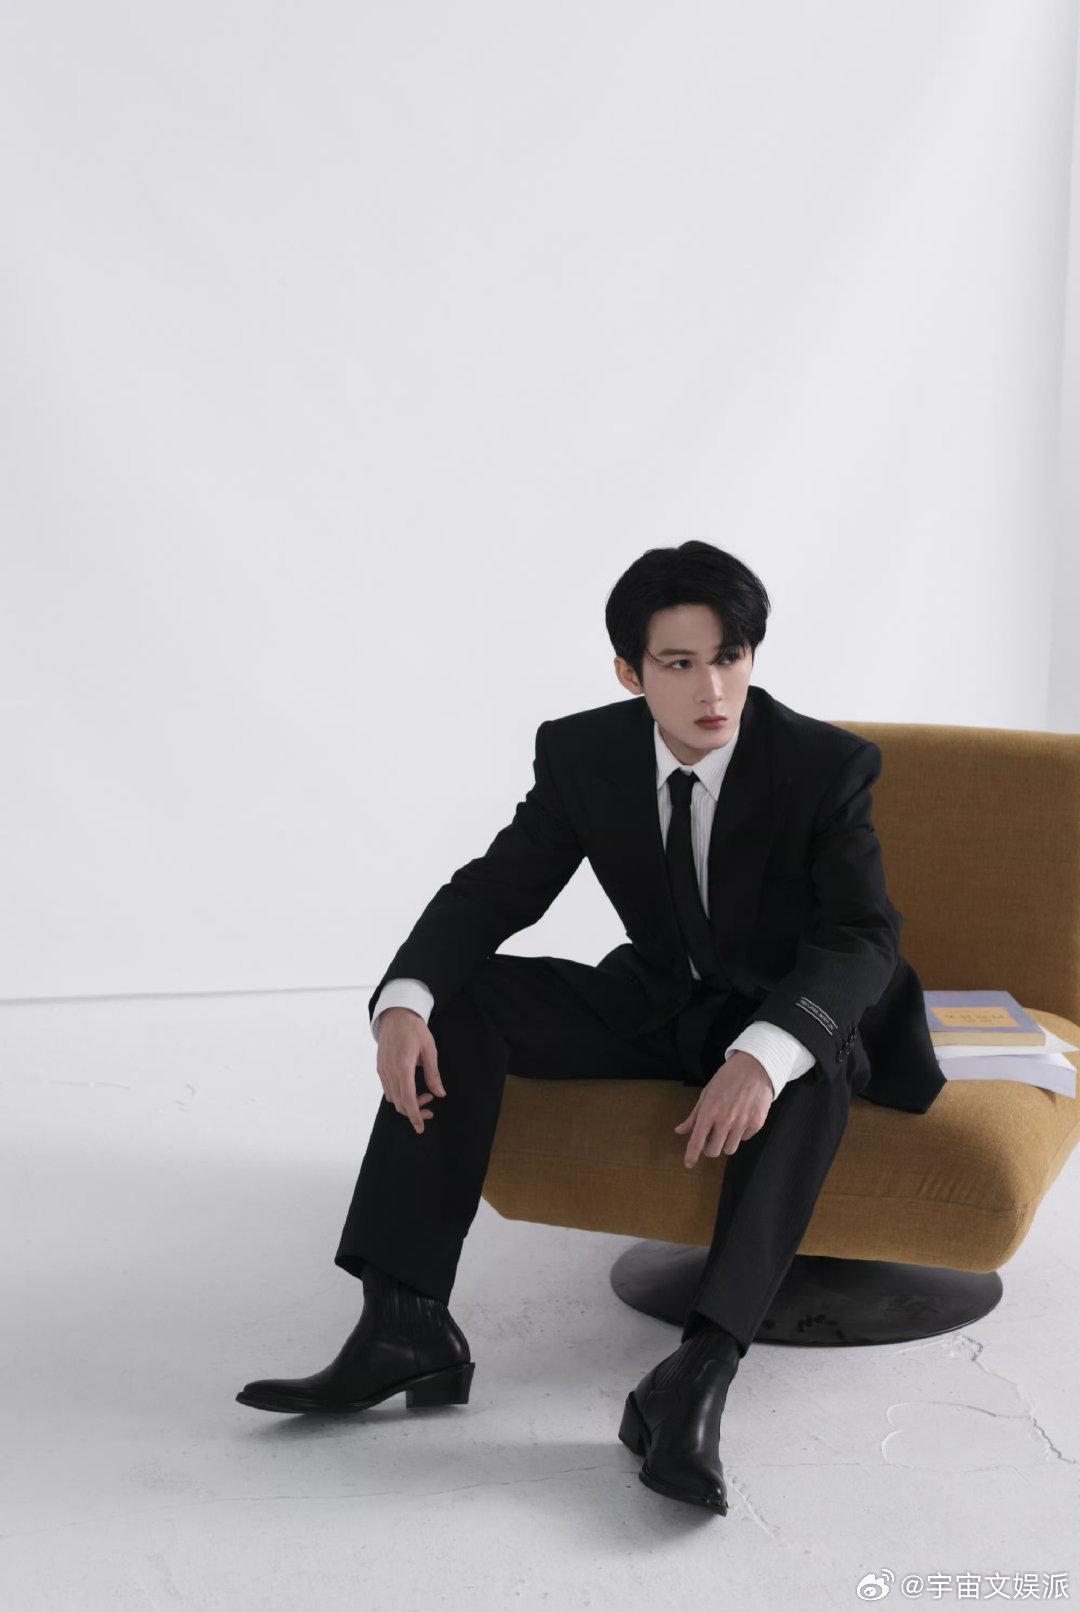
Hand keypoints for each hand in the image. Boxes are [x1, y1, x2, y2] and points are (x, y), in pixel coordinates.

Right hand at [375, 1007, 446, 1133]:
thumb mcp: (430, 1050)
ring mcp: (383, 1070)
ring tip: (425, 1096)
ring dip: (407, 1104)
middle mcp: (389, 1071)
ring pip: (393, 1098)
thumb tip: (440, 1094)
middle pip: (399, 1103)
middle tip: (431, 1110)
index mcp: (403, 1067)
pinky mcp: (380, 1068)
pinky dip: (400, 1096)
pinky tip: (412, 1090)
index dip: (415, 1116)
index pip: (408, 1099)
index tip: (421, 1127)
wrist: (395, 1015)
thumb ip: (433, 1074)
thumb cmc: (415, 1029)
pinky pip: (388, 1090)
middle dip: (415, 1111)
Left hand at [674, 1051, 773, 1168]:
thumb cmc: (728, 1078)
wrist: (755, 1067)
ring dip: (725, 1143)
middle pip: (713, 1151)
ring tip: (727, 1128)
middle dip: (709, 1148)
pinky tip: (741, 1119)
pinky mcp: (756, 1124)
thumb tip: (679, 1131)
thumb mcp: (707, 1093)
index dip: (691, 1155)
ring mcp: (742, 1123)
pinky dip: (740, 1134)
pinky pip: (744, 1139)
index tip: (689, 1164)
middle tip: (711, 1138)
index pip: (697, 1141)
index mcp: (709, 1111)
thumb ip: (694, 1115)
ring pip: (729, 1149)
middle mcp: (725, 1120)